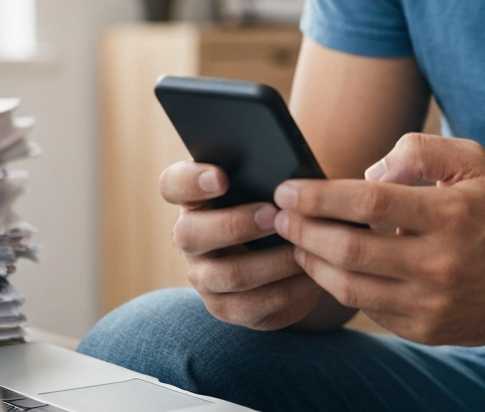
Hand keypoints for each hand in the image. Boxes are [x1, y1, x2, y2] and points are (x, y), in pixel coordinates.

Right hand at [159, 160, 328, 329]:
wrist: (291, 254)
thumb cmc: (280, 207)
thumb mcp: (272, 188)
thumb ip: (270, 176)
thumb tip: (290, 178)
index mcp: (196, 198)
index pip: (173, 185)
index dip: (191, 181)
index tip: (222, 177)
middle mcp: (191, 238)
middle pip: (189, 234)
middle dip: (235, 224)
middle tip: (274, 215)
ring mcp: (204, 276)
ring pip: (226, 274)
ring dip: (270, 262)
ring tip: (302, 250)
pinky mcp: (226, 307)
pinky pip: (251, 305)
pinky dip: (286, 290)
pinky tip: (311, 277)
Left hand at [271, 134, 484, 345]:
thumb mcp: (473, 160)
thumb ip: (418, 151)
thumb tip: (367, 175)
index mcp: (450, 214)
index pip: (366, 202)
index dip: (317, 195)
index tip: (287, 188)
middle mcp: (440, 263)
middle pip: (347, 249)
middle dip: (300, 229)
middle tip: (277, 215)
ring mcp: (432, 303)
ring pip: (349, 287)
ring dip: (311, 262)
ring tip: (296, 241)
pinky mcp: (427, 331)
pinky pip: (369, 309)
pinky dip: (341, 287)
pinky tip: (329, 267)